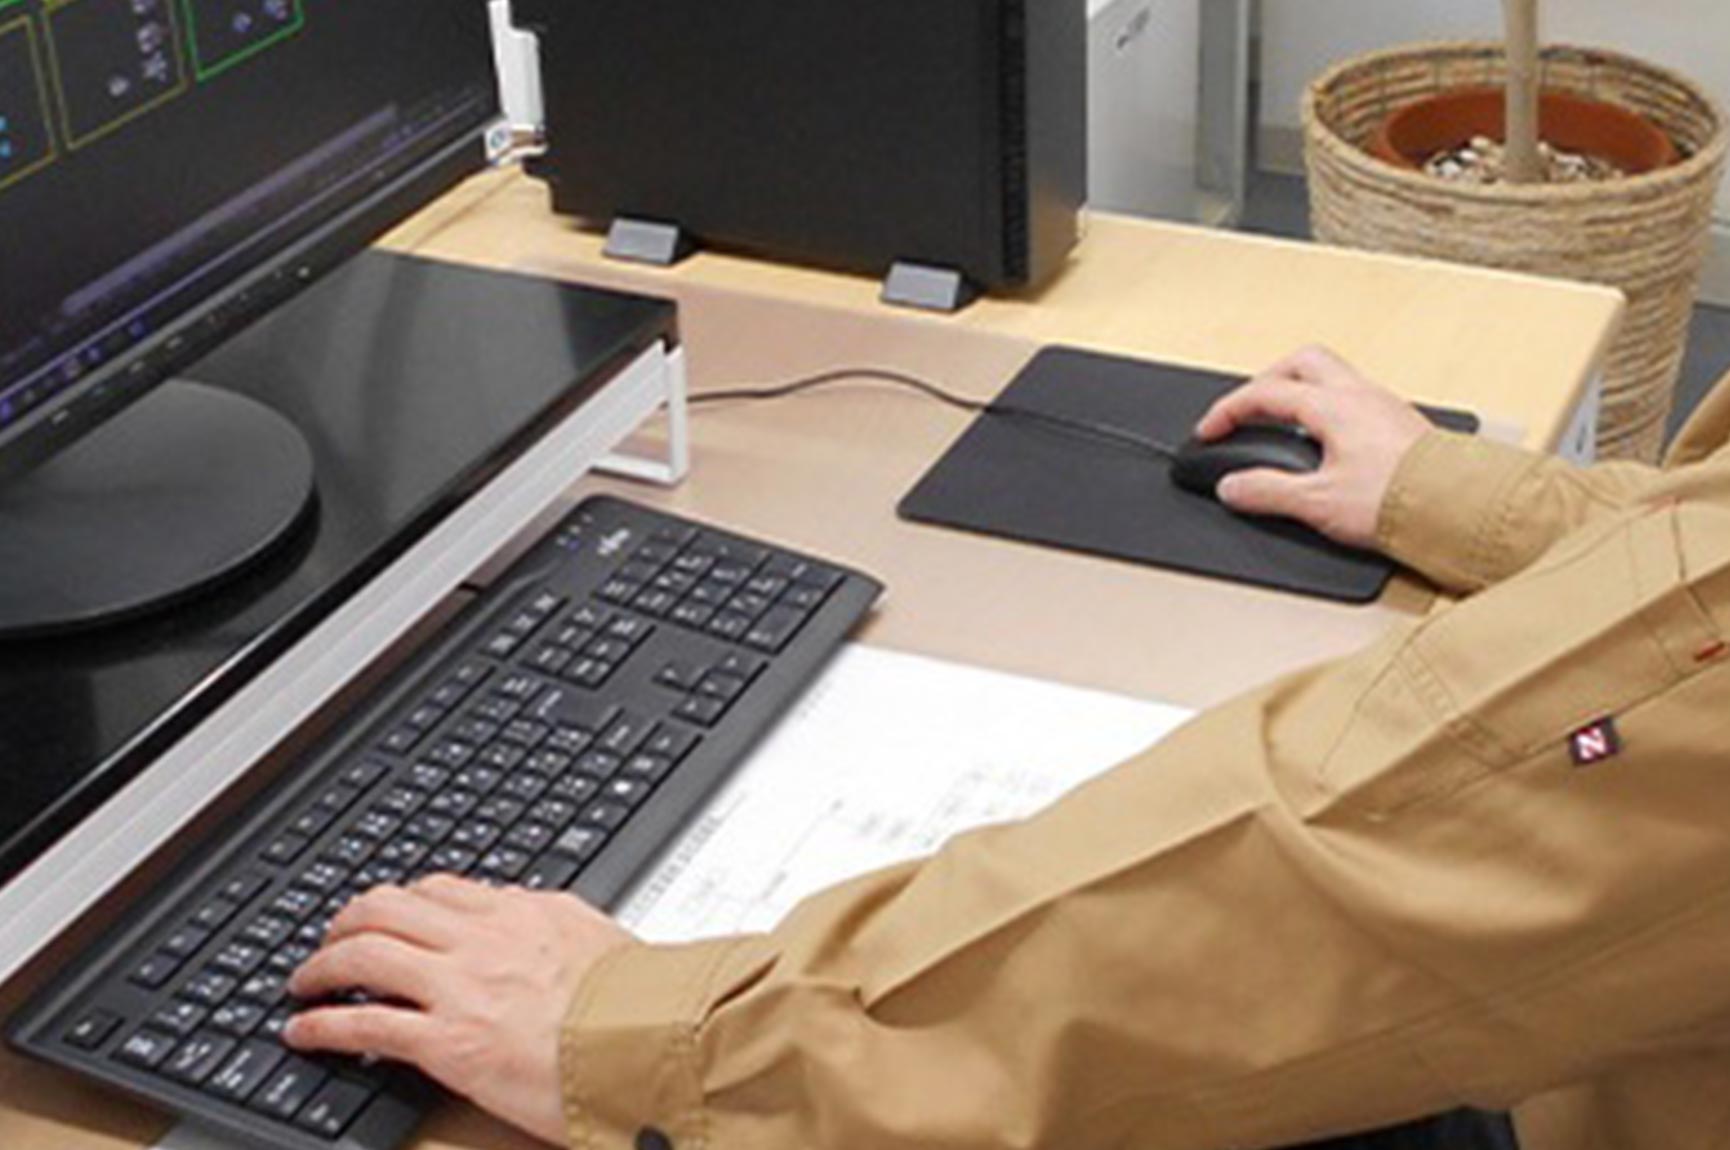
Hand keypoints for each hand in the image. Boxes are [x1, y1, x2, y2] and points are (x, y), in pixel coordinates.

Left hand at [284, 875, 634, 1146]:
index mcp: (518, 913)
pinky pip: (363, 1024)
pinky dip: (322, 1025)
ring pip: (363, 954)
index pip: (438, 889)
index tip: (383, 914)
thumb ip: (550, 925)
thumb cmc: (637, 1003)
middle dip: (345, 922)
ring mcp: (459, 988)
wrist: (650, 1041)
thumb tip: (524, 914)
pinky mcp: (446, 1042)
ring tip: (305, 982)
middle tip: (329, 941)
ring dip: (321, 966)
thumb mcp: (594, 939)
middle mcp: (481, 940)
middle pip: (386, 908)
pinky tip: (304, 1032)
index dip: (398, 901)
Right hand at [1194, 345, 1431, 549]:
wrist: (1461, 510)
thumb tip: (1232, 488)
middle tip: (1248, 409)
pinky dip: (1328, 409)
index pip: (1265, 393)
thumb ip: (1267, 493)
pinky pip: (1356, 398)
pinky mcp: (1402, 424)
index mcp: (1334, 406)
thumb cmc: (1401, 501)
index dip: (1228, 411)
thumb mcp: (1318, 503)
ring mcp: (1385, 405)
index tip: (1209, 432)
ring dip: (1300, 391)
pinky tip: (1326, 441)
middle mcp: (1361, 395)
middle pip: (1301, 362)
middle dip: (1266, 380)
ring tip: (1283, 422)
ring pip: (1332, 376)